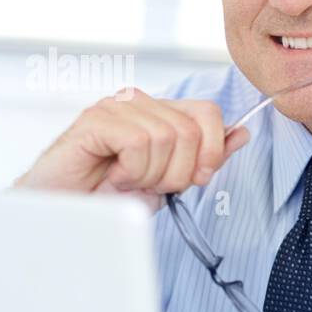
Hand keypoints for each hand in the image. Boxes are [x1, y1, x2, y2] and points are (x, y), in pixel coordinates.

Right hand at [14, 88, 250, 210]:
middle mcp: (140, 101)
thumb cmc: (113, 195)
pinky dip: (132, 170)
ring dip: (151, 174)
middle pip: (191, 131)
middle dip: (178, 172)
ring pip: (166, 137)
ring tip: (128, 181)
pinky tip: (114, 176)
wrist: (68, 210)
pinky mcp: (96, 118)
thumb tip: (243, 133)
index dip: (212, 150)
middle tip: (150, 184)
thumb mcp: (170, 180)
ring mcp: (117, 106)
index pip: (209, 112)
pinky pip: (138, 141)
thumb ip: (207, 157)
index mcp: (161, 112)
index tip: (196, 179)